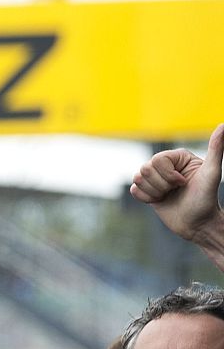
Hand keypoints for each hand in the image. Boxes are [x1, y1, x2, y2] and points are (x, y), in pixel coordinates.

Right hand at [130, 123, 223, 254]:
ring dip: (155, 192)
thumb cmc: (207, 199)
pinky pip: (134, 190)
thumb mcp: (212, 173)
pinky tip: (160, 200)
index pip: (157, 160)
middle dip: (161, 185)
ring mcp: (155, 178)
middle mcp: (165, 165)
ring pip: (138, 179)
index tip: (183, 183)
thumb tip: (223, 125)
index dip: (168, 175)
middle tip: (176, 190)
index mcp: (178, 157)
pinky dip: (146, 198)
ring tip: (170, 195)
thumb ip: (216, 148)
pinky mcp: (146, 190)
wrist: (198, 224)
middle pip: (145, 169)